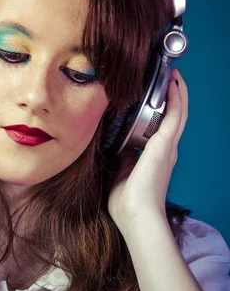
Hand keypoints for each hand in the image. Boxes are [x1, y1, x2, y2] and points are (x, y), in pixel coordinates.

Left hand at [107, 68, 187, 230]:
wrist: (136, 215)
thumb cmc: (126, 200)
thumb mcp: (119, 170)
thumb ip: (119, 154)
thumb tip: (112, 141)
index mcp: (154, 156)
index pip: (160, 127)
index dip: (161, 110)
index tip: (154, 94)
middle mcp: (165, 150)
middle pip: (173, 117)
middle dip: (172, 97)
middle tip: (168, 77)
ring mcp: (167, 147)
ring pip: (178, 113)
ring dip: (177, 93)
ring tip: (173, 75)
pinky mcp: (165, 145)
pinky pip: (174, 116)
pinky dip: (175, 99)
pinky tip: (172, 84)